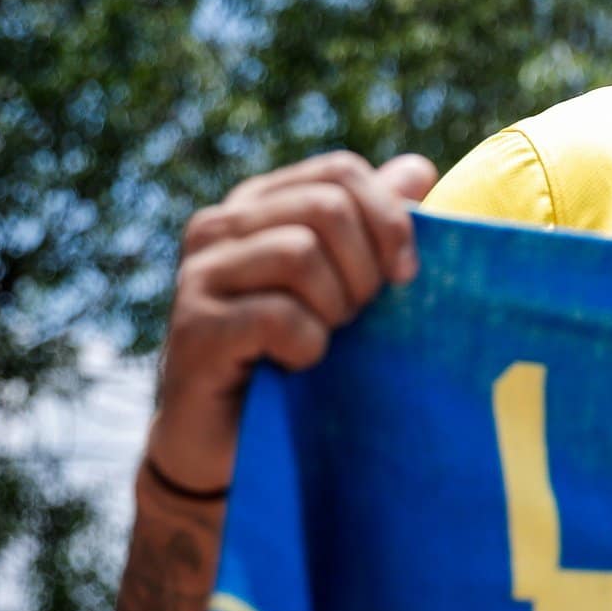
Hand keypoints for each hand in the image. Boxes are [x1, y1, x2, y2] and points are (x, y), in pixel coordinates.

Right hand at [144, 151, 437, 494]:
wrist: (231, 440)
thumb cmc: (299, 353)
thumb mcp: (348, 283)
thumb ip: (375, 224)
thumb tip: (417, 169)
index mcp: (260, 204)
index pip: (340, 172)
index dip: (388, 218)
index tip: (406, 275)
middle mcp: (220, 227)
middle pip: (327, 207)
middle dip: (364, 268)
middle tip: (358, 317)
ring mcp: (199, 274)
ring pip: (300, 254)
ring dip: (334, 308)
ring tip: (323, 340)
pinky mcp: (194, 328)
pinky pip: (279, 316)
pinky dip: (308, 346)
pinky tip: (296, 366)